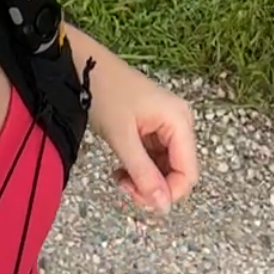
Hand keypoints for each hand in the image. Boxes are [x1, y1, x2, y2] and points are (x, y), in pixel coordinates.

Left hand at [85, 47, 198, 214]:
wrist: (84, 65)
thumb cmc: (105, 94)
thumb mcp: (122, 138)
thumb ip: (143, 174)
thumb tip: (163, 207)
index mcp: (179, 121)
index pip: (188, 174)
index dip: (167, 193)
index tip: (137, 197)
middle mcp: (180, 122)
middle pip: (178, 172)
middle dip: (153, 187)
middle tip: (124, 187)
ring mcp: (168, 124)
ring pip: (165, 168)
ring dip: (144, 179)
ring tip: (119, 177)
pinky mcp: (154, 126)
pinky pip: (154, 157)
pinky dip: (139, 168)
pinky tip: (121, 169)